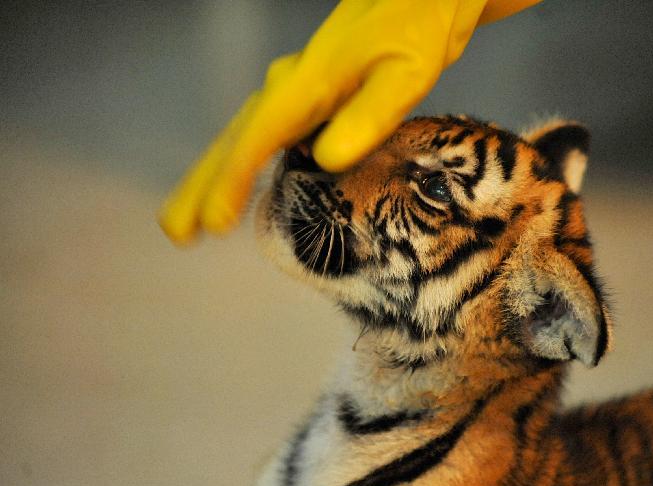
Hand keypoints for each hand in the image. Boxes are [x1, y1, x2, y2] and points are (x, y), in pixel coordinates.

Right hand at [158, 0, 539, 244]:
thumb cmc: (418, 28)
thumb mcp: (407, 72)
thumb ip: (370, 114)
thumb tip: (327, 159)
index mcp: (310, 81)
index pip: (259, 135)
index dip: (233, 180)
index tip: (215, 222)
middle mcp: (292, 85)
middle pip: (234, 138)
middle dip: (202, 185)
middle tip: (176, 231)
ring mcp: (296, 89)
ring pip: (243, 137)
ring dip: (215, 177)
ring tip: (191, 219)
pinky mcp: (309, 96)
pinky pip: (265, 134)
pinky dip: (245, 163)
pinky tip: (241, 186)